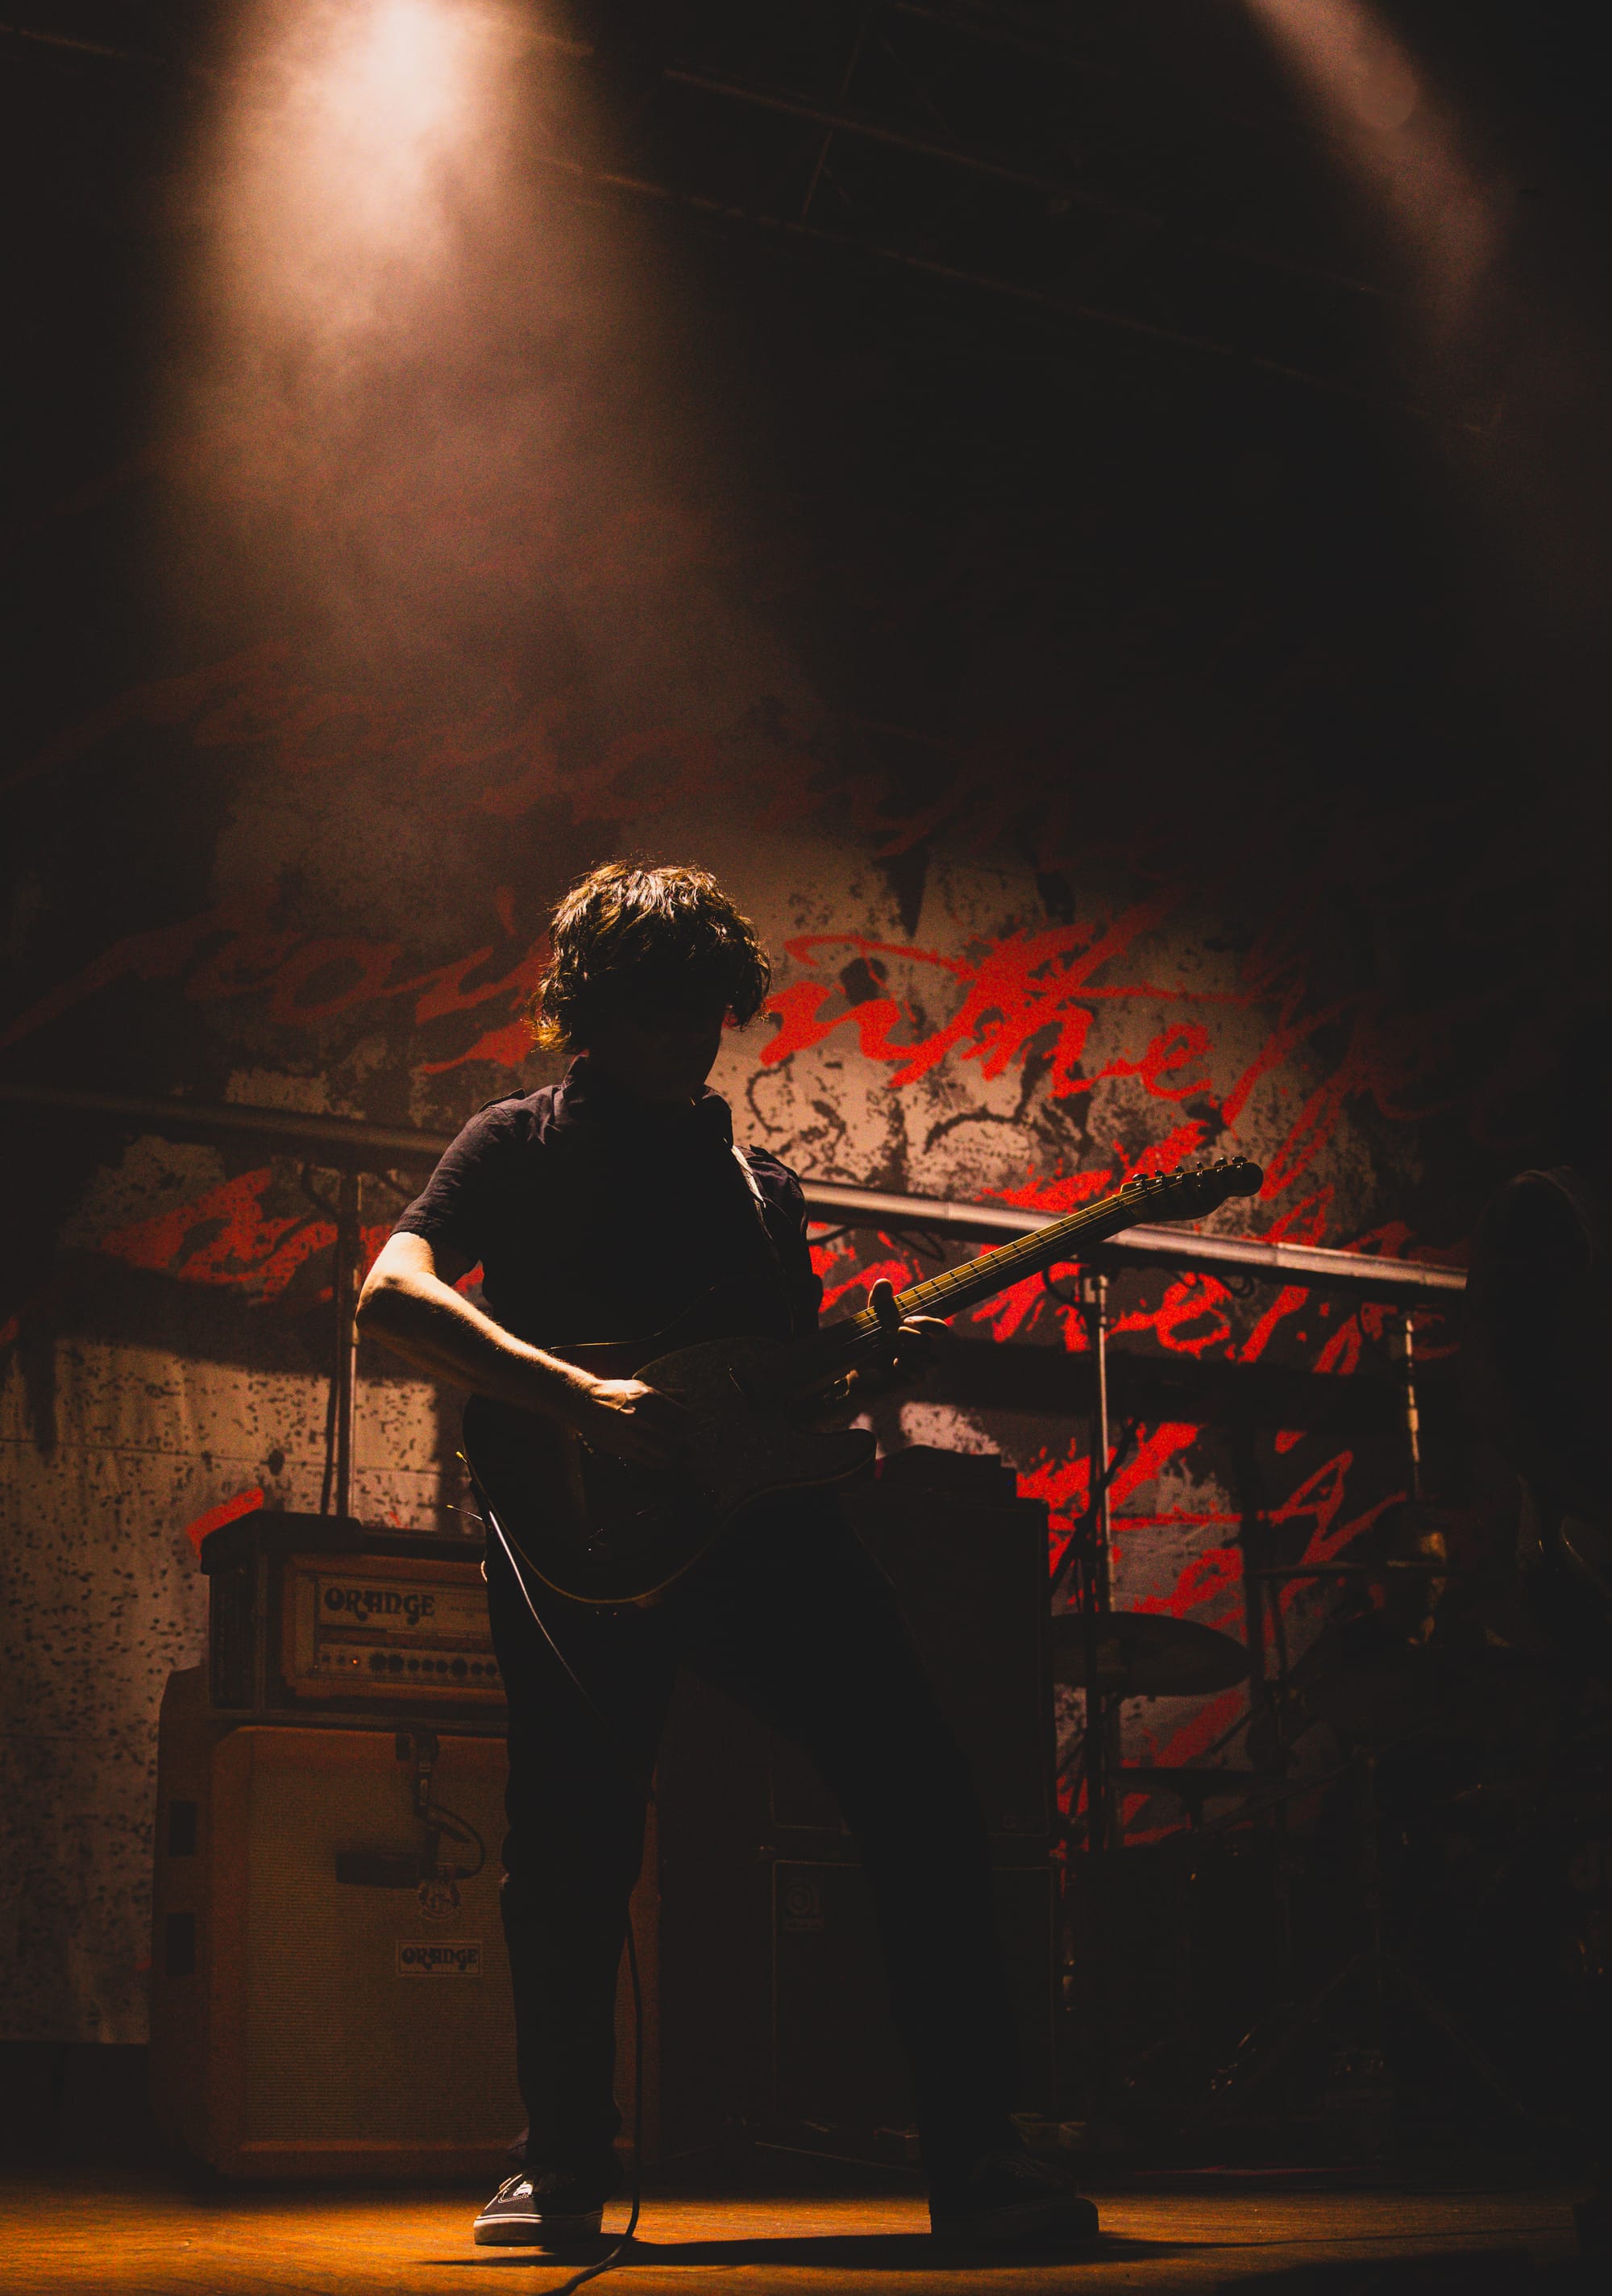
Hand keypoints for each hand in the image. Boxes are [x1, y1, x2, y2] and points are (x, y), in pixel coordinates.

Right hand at [569, 1378, 691, 1469]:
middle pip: (676, 1435)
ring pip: (665, 1451)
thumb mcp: (639, 1387)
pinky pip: (650, 1461)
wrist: (584, 1402)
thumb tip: (687, 1395)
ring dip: (674, 1453)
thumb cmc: (615, 1393)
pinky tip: (663, 1459)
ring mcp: (632, 1433)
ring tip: (675, 1451)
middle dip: (683, 1439)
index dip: (690, 1421)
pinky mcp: (624, 1448)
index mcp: (648, 1397)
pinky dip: (661, 1462)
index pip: (682, 1415)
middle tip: (684, 1439)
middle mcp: (641, 1415)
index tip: (690, 1424)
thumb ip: (665, 1393)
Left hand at [862, 1278, 950, 1389]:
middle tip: (894, 1333)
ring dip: (913, 1354)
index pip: (939, 1328)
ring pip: (933, 1361)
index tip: (908, 1319)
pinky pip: (922, 1377)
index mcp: (919, 1332)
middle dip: (912, 1337)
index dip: (929, 1323)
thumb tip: (884, 1281)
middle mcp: (922, 1348)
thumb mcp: (874, 1317)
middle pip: (930, 1342)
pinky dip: (909, 1368)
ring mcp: (919, 1365)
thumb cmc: (871, 1338)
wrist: (858, 1365)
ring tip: (895, 1351)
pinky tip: (894, 1361)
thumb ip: (879, 1301)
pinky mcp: (912, 1380)